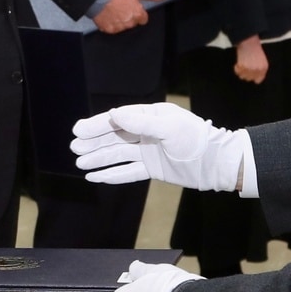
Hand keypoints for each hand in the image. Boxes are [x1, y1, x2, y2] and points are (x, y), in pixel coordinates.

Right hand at [70, 102, 242, 191]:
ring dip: (98, 159)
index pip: (117, 120)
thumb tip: (113, 114)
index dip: (97, 125)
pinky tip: (96, 177)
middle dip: (93, 142)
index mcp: (149, 116)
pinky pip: (128, 172)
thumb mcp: (169, 127)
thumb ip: (140, 122)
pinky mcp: (152, 169)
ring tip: (79, 164)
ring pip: (117, 155)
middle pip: (114, 137)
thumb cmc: (195, 140)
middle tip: (73, 148)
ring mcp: (148, 152)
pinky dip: (112, 175)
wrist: (216, 163)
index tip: (78, 130)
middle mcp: (145, 132)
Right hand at [92, 0, 166, 34]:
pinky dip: (110, 23)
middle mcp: (129, 23)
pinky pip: (112, 29)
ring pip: (122, 26)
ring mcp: (118, 27)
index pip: (143, 19)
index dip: (138, 12)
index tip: (132, 6)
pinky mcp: (108, 29)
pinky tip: (107, 14)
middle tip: (121, 6)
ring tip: (113, 9)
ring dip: (120, 20)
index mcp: (138, 14)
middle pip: (132, 23)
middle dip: (129, 16)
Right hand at [234, 36, 268, 83]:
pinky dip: (236, 68)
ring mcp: (250, 68)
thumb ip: (259, 70)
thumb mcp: (261, 60)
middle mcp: (258, 69)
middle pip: (249, 79)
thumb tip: (255, 80)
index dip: (253, 77)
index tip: (249, 74)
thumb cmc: (255, 49)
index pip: (258, 80)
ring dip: (241, 71)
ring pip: (242, 76)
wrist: (249, 41)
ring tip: (241, 64)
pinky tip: (238, 63)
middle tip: (244, 67)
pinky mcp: (243, 66)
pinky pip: (237, 71)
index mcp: (264, 68)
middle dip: (246, 74)